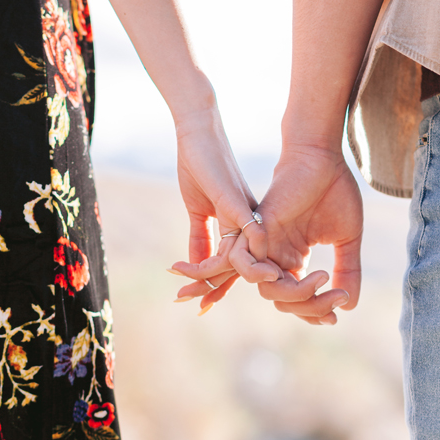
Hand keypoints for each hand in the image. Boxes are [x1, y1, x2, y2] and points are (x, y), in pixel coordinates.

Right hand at [168, 106, 281, 310]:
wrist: (200, 131)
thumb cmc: (200, 165)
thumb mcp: (198, 208)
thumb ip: (200, 236)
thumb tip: (198, 264)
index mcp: (238, 227)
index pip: (231, 265)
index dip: (217, 286)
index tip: (200, 306)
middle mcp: (247, 224)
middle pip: (238, 268)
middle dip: (214, 289)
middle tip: (197, 307)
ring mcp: (244, 215)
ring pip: (241, 260)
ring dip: (214, 279)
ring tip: (192, 293)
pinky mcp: (237, 203)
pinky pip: (244, 236)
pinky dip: (229, 257)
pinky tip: (212, 270)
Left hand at [229, 144, 362, 324]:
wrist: (323, 158)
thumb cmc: (335, 191)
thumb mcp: (347, 240)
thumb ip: (347, 270)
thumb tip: (349, 305)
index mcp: (292, 260)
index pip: (295, 299)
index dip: (313, 312)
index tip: (336, 315)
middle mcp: (274, 256)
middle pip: (281, 299)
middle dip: (310, 306)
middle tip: (335, 297)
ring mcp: (263, 244)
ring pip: (264, 288)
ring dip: (293, 295)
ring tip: (320, 282)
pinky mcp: (256, 228)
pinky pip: (242, 261)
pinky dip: (259, 274)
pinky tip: (292, 273)